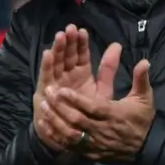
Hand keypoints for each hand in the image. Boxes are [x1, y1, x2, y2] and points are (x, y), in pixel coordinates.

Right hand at [33, 25, 118, 152]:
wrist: (75, 135)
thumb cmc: (90, 112)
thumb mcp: (103, 89)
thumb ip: (109, 69)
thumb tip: (118, 45)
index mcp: (82, 74)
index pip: (81, 55)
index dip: (82, 43)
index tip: (83, 31)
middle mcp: (67, 76)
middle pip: (67, 56)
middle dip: (68, 42)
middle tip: (70, 28)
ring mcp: (56, 84)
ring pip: (56, 63)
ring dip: (57, 50)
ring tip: (60, 36)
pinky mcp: (46, 93)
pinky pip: (47, 77)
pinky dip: (47, 65)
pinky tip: (48, 53)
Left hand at [43, 55, 154, 163]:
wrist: (145, 146)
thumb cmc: (142, 119)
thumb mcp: (144, 97)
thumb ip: (141, 79)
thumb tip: (144, 61)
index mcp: (115, 114)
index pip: (92, 107)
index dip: (76, 100)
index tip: (61, 90)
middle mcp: (102, 129)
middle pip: (77, 119)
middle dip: (60, 106)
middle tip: (47, 92)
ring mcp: (94, 143)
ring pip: (70, 133)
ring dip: (55, 120)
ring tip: (43, 106)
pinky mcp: (89, 152)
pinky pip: (68, 145)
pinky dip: (55, 135)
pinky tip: (45, 125)